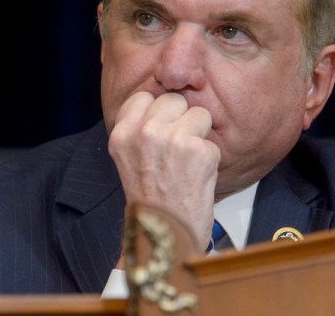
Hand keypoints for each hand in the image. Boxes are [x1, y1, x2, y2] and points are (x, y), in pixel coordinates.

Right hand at [109, 91, 219, 252]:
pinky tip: (195, 178)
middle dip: (181, 120)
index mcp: (122, 134)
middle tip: (175, 151)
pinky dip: (209, 160)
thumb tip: (167, 100)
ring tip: (186, 164)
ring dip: (199, 137)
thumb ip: (140, 128)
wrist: (165, 238)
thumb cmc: (151, 200)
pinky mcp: (199, 151)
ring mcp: (172, 140)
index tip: (160, 130)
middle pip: (174, 99)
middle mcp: (145, 133)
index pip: (145, 96)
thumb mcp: (129, 159)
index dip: (158, 112)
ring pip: (199, 114)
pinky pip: (212, 141)